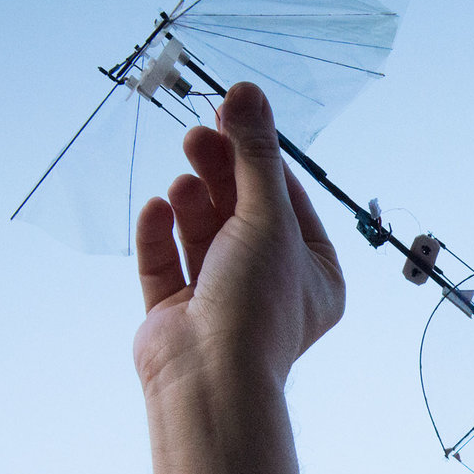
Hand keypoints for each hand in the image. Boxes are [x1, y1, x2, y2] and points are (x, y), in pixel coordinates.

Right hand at [133, 81, 344, 397]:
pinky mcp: (176, 311)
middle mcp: (272, 286)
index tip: (234, 115)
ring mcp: (221, 299)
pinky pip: (166, 260)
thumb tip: (248, 94)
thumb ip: (255, 155)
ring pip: (204, 233)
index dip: (261, 157)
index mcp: (314, 273)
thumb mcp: (267, 217)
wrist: (210, 379)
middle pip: (243, 211)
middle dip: (222, 172)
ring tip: (184, 180)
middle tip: (198, 134)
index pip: (288, 200)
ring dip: (194, 201)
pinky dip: (161, 232)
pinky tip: (158, 207)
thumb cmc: (257, 305)